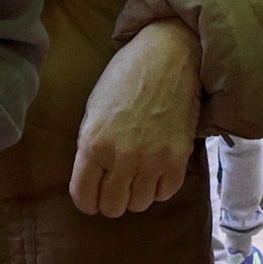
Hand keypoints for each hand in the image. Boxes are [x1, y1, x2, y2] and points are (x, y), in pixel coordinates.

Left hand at [69, 20, 201, 218]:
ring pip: (140, 204)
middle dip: (112, 200)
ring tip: (138, 175)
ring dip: (137, 194)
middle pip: (113, 207)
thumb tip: (94, 179)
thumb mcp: (93, 110)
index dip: (87, 201)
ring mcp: (152, 159)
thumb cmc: (125, 78)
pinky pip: (166, 193)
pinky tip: (156, 170)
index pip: (84, 197)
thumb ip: (91, 147)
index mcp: (93, 144)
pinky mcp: (178, 157)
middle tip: (116, 186)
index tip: (93, 196)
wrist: (167, 56)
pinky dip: (159, 187)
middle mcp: (121, 157)